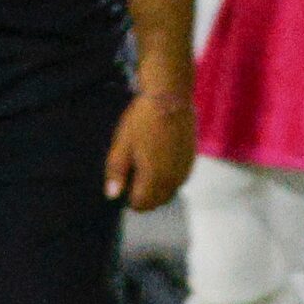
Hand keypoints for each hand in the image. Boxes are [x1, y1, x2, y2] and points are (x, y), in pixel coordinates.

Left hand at [105, 91, 195, 210]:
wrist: (170, 98)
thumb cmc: (142, 120)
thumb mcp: (122, 145)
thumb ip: (116, 173)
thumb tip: (112, 196)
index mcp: (155, 178)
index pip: (141, 205)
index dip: (129, 197)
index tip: (124, 180)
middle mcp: (173, 180)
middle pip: (156, 202)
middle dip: (144, 195)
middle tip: (133, 172)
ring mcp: (185, 170)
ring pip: (169, 192)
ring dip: (157, 187)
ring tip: (146, 162)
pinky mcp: (191, 160)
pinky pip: (178, 180)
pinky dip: (168, 177)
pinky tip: (160, 156)